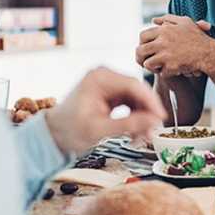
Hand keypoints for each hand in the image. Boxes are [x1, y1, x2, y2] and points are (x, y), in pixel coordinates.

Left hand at [45, 67, 166, 154]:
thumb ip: (128, 124)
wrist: (53, 135)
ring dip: (142, 118)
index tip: (160, 118)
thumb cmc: (68, 130)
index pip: (134, 85)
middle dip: (147, 113)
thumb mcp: (99, 130)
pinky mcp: (111, 94)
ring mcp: (109, 85)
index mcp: (99, 78)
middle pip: (137, 92)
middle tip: (152, 132)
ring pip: (137, 99)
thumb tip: (154, 121)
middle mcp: (105, 77)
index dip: (151, 102)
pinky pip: (131, 104)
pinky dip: (135, 118)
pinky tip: (135, 133)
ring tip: (142, 137)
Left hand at [135, 15, 214, 76]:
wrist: (209, 54)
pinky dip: (164, 73)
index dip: (142, 44)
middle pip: (140, 50)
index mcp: (164, 30)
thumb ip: (168, 19)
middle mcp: (162, 41)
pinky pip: (160, 73)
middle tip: (145, 62)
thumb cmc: (198, 38)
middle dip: (141, 58)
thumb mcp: (185, 22)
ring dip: (151, 67)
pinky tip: (171, 70)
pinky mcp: (171, 66)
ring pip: (147, 63)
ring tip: (158, 67)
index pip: (142, 36)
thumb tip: (154, 20)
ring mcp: (166, 54)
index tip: (147, 49)